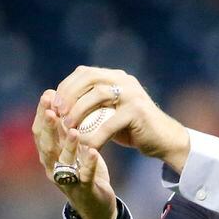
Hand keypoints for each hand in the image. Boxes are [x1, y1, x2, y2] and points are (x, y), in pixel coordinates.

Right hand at [32, 89, 116, 218]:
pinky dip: (88, 165)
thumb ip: (64, 129)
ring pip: (63, 162)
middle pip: (46, 146)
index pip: (39, 132)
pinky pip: (84, 177)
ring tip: (73, 130)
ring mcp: (67, 181)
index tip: (48, 93)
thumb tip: (57, 97)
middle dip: (48, 127)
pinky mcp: (84, 190)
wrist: (96, 204)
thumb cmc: (83, 170)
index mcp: (49, 155)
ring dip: (67, 146)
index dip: (41, 113)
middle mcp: (53, 168)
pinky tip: (93, 153)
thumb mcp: (72, 148)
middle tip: (53, 109)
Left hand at [52, 65, 190, 171]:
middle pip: (89, 78)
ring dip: (78, 112)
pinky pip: (109, 123)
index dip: (66, 86)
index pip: (84, 72)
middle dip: (69, 95)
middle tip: (58, 113)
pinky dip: (95, 135)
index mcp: (116, 76)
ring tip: (68, 127)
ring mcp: (132, 94)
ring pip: (97, 96)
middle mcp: (124, 80)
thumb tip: (59, 105)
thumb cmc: (133, 129)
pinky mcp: (137, 112)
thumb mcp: (109, 113)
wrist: (164, 141)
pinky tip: (86, 146)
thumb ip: (91, 105)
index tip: (54, 104)